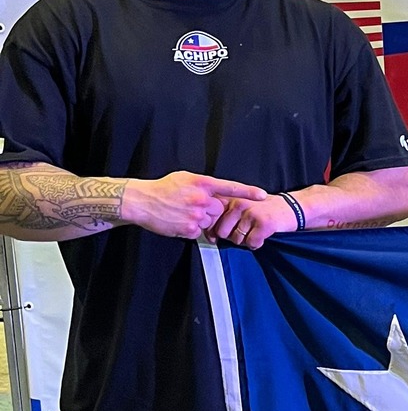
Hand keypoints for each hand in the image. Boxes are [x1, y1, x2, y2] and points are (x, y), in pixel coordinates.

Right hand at [120, 172, 265, 240]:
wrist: (141, 202)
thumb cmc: (163, 188)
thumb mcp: (185, 178)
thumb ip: (203, 185)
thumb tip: (217, 193)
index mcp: (201, 183)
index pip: (230, 187)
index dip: (247, 192)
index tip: (263, 195)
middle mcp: (201, 198)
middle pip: (220, 209)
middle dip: (212, 210)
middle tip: (193, 206)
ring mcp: (196, 215)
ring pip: (210, 222)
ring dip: (201, 220)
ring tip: (182, 213)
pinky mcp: (189, 229)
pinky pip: (199, 232)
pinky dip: (191, 228)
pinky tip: (178, 221)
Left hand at [208, 193, 300, 250]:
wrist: (292, 207)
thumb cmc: (266, 210)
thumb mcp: (243, 208)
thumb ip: (226, 218)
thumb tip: (210, 237)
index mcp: (231, 199)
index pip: (213, 220)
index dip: (216, 232)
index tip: (224, 234)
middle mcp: (239, 204)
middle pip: (223, 233)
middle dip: (233, 237)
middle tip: (246, 232)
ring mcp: (251, 213)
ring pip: (237, 240)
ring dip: (247, 241)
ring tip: (257, 231)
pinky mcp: (263, 223)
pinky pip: (252, 243)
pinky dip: (258, 244)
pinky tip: (264, 236)